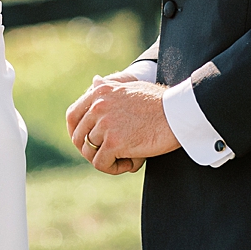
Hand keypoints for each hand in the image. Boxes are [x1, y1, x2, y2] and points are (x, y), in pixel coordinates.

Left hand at [66, 75, 180, 174]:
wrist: (178, 113)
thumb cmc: (159, 102)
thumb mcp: (130, 87)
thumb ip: (109, 87)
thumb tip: (94, 81)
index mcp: (100, 92)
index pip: (72, 115)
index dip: (75, 132)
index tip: (86, 143)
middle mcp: (98, 107)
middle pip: (79, 138)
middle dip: (92, 150)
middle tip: (110, 155)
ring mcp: (105, 125)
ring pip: (90, 153)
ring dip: (106, 159)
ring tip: (126, 158)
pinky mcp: (114, 143)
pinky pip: (101, 163)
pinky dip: (113, 168)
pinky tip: (130, 163)